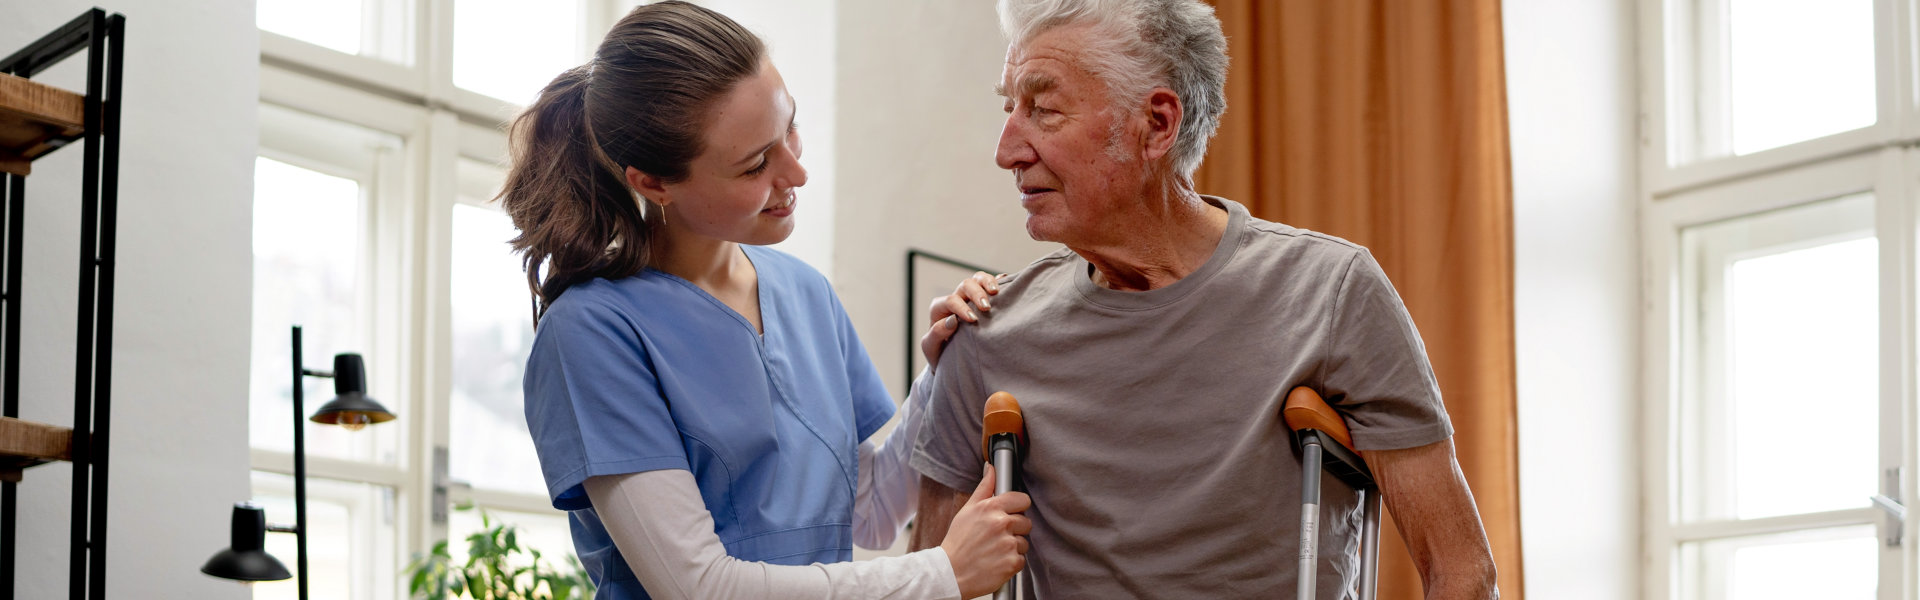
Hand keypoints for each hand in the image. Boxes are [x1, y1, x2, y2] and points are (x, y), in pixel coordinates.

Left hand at [921, 271, 1002, 370]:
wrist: (950, 359)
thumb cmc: (940, 353)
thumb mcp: (931, 347)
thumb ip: (936, 334)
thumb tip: (951, 321)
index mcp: (940, 308)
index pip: (951, 300)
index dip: (961, 308)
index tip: (973, 320)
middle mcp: (955, 299)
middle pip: (966, 285)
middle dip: (977, 293)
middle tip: (986, 307)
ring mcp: (970, 297)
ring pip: (978, 279)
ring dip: (988, 282)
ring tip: (996, 292)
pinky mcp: (983, 299)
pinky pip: (991, 284)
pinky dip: (1000, 281)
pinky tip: (1007, 282)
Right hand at [939, 465, 1030, 597]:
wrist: (950, 573)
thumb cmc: (958, 541)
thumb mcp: (967, 510)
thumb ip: (984, 488)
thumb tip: (991, 468)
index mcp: (990, 508)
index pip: (1022, 500)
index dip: (1018, 507)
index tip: (1011, 513)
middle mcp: (1001, 524)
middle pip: (1026, 522)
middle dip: (1015, 530)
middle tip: (997, 537)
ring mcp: (1007, 544)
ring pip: (1024, 542)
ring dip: (1013, 548)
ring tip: (994, 551)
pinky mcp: (1012, 563)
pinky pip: (1022, 560)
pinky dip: (1011, 563)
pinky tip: (996, 562)